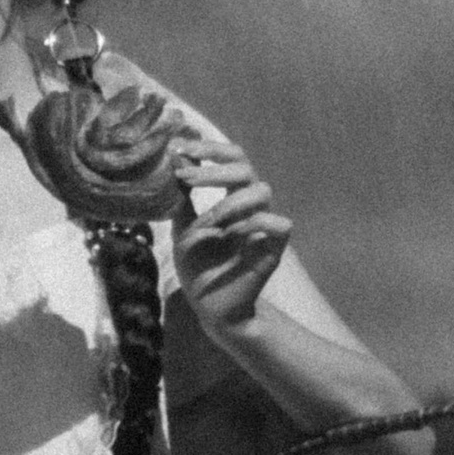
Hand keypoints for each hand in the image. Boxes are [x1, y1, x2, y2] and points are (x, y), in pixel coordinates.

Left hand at [170, 138, 291, 349]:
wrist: (209, 307)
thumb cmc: (198, 266)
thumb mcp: (180, 228)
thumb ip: (181, 197)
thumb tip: (174, 159)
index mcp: (230, 196)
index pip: (230, 158)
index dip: (209, 148)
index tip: (179, 148)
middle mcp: (250, 206)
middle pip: (245, 166)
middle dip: (213, 168)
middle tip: (185, 176)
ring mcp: (263, 226)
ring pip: (263, 190)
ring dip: (229, 201)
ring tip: (206, 221)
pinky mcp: (274, 249)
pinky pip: (279, 223)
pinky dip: (253, 224)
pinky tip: (231, 235)